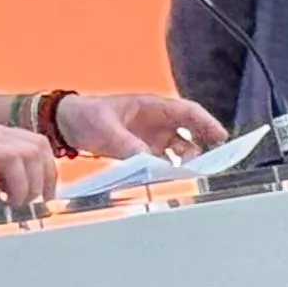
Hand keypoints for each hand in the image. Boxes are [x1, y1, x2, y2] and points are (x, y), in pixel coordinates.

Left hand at [54, 89, 229, 162]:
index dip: (207, 123)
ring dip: (187, 161)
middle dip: (203, 146)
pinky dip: (170, 169)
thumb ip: (128, 146)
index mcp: (152, 106)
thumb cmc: (86, 116)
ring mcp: (152, 136)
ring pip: (180, 149)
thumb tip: (149, 162)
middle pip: (191, 132)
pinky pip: (164, 160)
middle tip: (209, 164)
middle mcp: (157, 121)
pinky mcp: (143, 151)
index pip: (188, 112)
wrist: (66, 124)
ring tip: (190, 175)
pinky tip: (171, 180)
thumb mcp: (106, 130)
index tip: (222, 137)